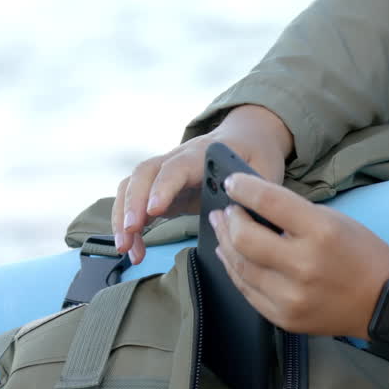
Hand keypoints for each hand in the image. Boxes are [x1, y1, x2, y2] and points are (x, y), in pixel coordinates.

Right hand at [112, 104, 292, 263]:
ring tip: (127, 249)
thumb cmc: (255, 155)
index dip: (163, 187)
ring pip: (132, 186)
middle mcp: (178, 158)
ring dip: (123, 217)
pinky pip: (134, 201)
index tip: (153, 210)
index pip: (177, 166)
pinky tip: (133, 248)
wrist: (247, 138)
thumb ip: (255, 191)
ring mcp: (165, 172)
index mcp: (205, 152)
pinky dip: (128, 225)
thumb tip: (243, 215)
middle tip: (130, 233)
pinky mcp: (160, 188)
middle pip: (145, 173)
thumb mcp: (265, 170)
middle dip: (132, 203)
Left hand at [208, 173, 388, 338]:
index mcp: (321, 232)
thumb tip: (252, 205)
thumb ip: (293, 213)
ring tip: (221, 230)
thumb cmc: (359, 254)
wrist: (383, 301)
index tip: (232, 183)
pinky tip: (230, 257)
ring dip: (225, 244)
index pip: (269, 202)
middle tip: (225, 211)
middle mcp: (303, 265)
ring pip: (240, 267)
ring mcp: (291, 297)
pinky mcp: (284, 318)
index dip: (243, 189)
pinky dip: (235, 271)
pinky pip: (247, 291)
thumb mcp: (334, 220)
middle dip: (229, 220)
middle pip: (244, 238)